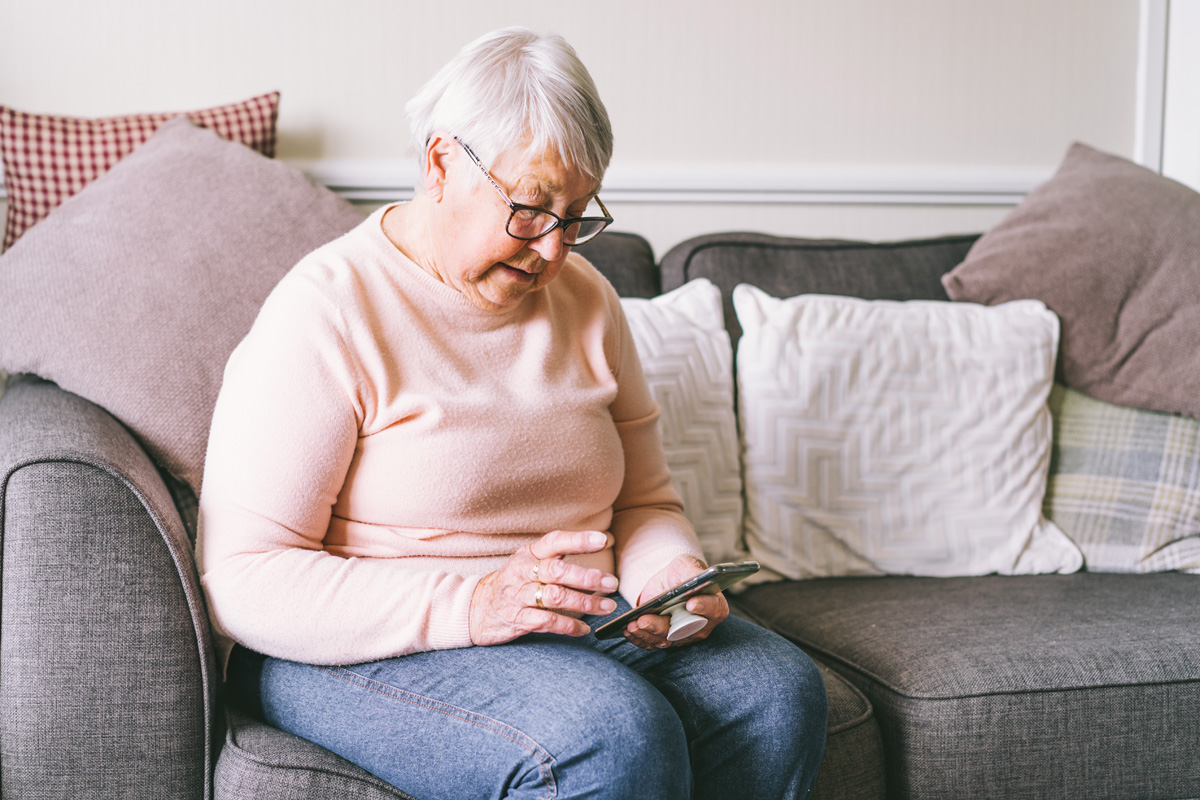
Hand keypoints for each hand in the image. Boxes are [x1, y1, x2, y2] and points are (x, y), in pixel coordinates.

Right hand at [469, 530, 619, 646]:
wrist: (477, 608)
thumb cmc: (513, 583)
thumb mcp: (529, 565)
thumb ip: (558, 563)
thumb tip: (597, 573)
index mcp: (528, 554)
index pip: (554, 542)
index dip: (578, 540)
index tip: (602, 540)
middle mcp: (522, 572)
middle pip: (557, 571)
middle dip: (587, 577)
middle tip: (611, 583)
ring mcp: (518, 596)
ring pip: (555, 597)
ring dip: (585, 603)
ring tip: (606, 607)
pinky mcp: (517, 619)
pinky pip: (546, 622)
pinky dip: (569, 626)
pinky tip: (584, 629)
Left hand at [623, 555, 728, 649]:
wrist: (668, 582)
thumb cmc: (682, 573)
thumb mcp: (687, 565)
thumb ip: (693, 572)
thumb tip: (694, 580)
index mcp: (714, 605)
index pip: (714, 609)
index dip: (704, 607)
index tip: (691, 604)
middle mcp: (700, 625)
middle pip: (683, 631)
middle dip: (661, 627)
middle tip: (644, 620)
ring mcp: (682, 636)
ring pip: (665, 640)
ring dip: (646, 634)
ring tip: (631, 625)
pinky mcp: (665, 639)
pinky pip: (652, 644)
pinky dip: (639, 639)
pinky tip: (627, 629)